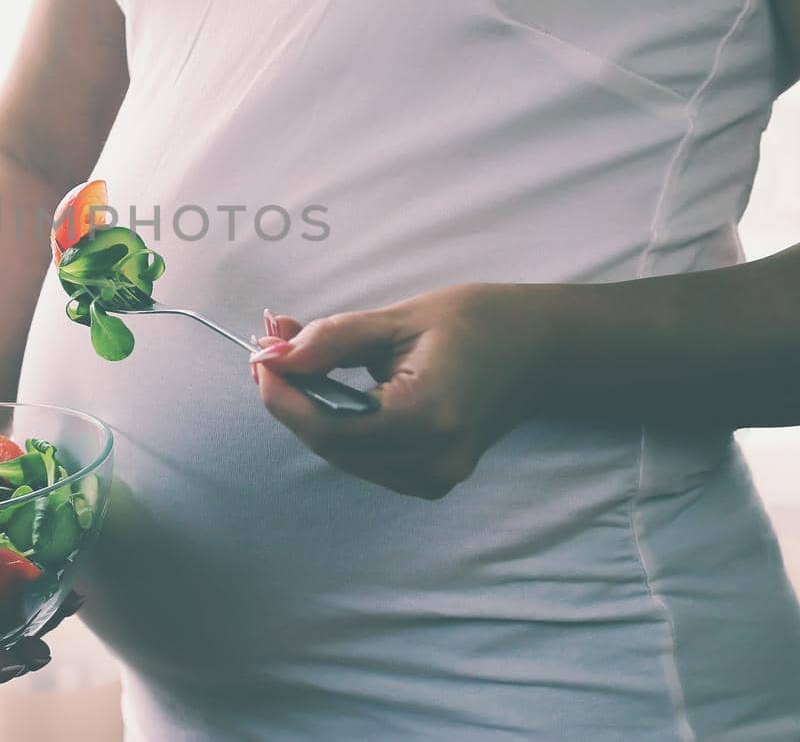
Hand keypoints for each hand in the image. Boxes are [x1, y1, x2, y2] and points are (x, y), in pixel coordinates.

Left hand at [250, 283, 555, 499]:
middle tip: (269, 352)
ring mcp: (436, 476)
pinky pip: (365, 459)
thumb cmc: (477, 321)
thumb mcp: (397, 319)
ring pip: (343, 456)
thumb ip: (330, 340)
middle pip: (330, 445)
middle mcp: (433, 459)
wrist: (540, 348)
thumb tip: (273, 354)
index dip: (282, 397)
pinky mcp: (433, 479)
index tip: (259, 358)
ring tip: (294, 362)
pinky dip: (339, 426)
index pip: (328, 428)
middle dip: (289, 401)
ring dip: (310, 413)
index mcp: (428, 417)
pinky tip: (329, 389)